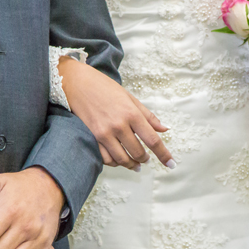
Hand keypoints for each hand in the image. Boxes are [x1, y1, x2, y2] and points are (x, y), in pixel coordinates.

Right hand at [58, 56, 175, 169]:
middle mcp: (119, 125)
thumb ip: (148, 116)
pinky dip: (114, 162)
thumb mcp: (130, 98)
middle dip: (145, 159)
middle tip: (147, 160)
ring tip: (135, 165)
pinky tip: (118, 160)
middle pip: (138, 152)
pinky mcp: (92, 137)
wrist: (77, 84)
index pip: (153, 140)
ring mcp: (104, 133)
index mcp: (132, 114)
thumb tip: (165, 129)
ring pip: (122, 159)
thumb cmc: (105, 88)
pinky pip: (105, 158)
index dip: (164, 155)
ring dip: (131, 164)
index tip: (171, 164)